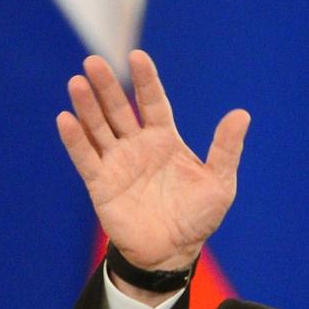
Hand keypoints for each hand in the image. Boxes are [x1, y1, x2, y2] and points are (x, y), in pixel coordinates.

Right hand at [56, 50, 249, 273]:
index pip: (153, 102)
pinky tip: (66, 118)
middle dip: (108, 86)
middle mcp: (138, 146)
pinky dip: (75, 140)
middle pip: (120, 109)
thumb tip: (242, 114)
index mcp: (165, 140)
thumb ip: (226, 148)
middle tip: (94, 61)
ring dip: (87, 106)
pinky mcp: (101, 183)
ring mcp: (117, 163)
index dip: (146, 80)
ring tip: (76, 83)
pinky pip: (86, 158)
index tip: (137, 56)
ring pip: (98, 128)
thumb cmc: (198, 217)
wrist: (173, 252)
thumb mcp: (219, 182)